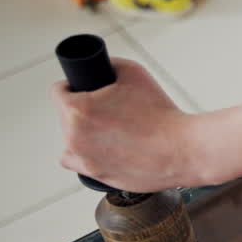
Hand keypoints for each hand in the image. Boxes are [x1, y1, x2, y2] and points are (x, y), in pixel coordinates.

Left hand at [52, 59, 203, 192]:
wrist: (184, 150)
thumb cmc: (163, 114)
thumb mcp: (134, 72)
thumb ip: (110, 65)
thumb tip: (101, 68)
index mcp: (77, 109)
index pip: (57, 91)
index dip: (72, 87)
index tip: (85, 91)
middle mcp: (74, 136)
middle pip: (65, 116)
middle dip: (81, 111)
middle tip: (109, 111)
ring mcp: (85, 159)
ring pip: (70, 140)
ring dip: (82, 133)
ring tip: (110, 131)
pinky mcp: (98, 176)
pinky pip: (78, 163)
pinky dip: (87, 155)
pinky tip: (103, 149)